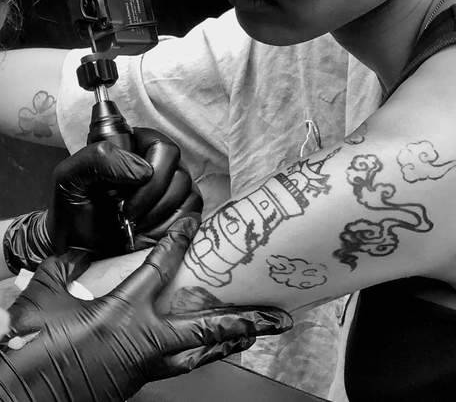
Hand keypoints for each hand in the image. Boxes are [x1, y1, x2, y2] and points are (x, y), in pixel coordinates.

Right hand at [1, 215, 291, 401]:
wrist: (21, 399)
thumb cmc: (30, 350)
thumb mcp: (44, 297)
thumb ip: (70, 268)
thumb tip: (86, 252)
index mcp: (120, 313)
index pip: (158, 267)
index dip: (178, 240)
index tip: (193, 224)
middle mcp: (143, 341)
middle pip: (206, 329)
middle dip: (245, 321)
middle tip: (278, 316)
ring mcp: (146, 365)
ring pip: (201, 355)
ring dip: (230, 341)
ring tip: (256, 331)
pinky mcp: (140, 380)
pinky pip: (181, 365)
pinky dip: (201, 354)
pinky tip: (210, 349)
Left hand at [3, 127, 202, 271]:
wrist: (78, 246)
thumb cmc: (74, 208)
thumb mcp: (70, 177)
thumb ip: (99, 159)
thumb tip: (144, 171)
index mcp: (137, 144)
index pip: (162, 147)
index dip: (148, 172)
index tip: (120, 194)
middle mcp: (161, 162)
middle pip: (178, 172)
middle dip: (150, 198)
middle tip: (125, 214)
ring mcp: (175, 186)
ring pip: (186, 192)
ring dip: (155, 214)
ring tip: (131, 224)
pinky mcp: (183, 209)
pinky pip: (190, 213)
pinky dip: (166, 227)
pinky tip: (145, 233)